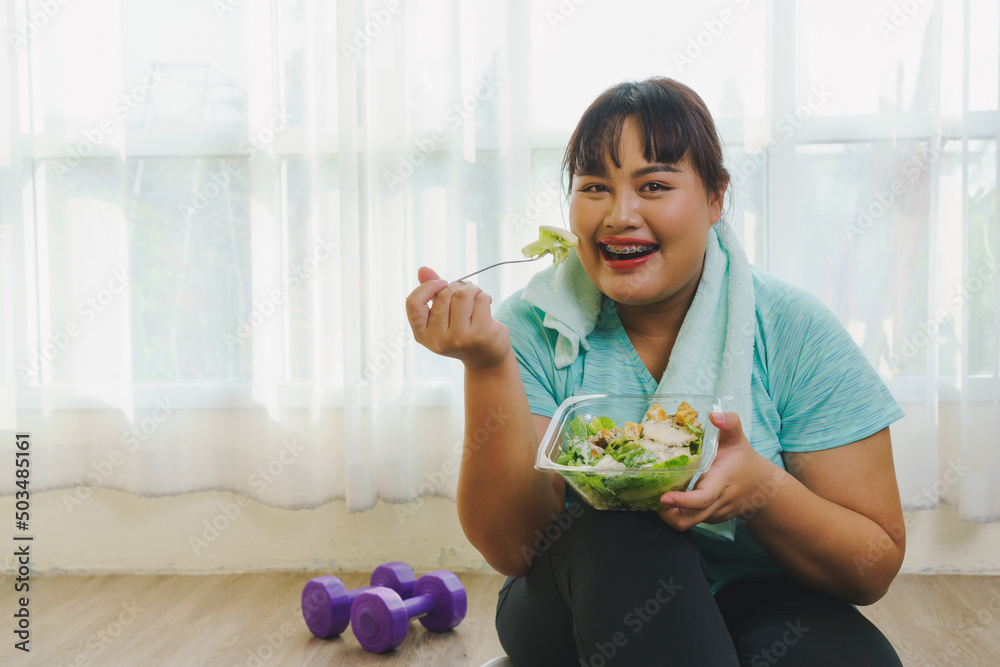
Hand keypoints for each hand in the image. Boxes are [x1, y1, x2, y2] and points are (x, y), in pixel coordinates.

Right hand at [405, 266, 510, 369]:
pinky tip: (485, 306)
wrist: (486, 359)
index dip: (427, 287)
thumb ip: (431, 293)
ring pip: (463, 294)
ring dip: (472, 289)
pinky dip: (484, 296)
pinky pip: (481, 299)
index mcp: (422, 334)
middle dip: (457, 287)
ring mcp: (459, 339)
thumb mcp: (442, 315)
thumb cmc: (461, 332)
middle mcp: (438, 340)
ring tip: (476, 296)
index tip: (442, 283)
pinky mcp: (481, 335)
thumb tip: (422, 269)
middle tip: (466, 292)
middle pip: (444, 295)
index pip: (413, 303)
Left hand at [656, 411, 772, 529]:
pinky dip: (676, 513)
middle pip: (688, 519)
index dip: (682, 501)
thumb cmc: (743, 461)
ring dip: (668, 515)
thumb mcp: (739, 439)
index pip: (703, 498)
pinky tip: (668, 497)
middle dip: (666, 514)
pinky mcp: (708, 518)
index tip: (663, 497)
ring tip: (655, 496)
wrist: (761, 487)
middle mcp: (716, 502)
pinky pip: (689, 520)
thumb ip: (730, 423)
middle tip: (651, 497)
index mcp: (721, 482)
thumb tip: (713, 414)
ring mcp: (712, 514)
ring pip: (686, 523)